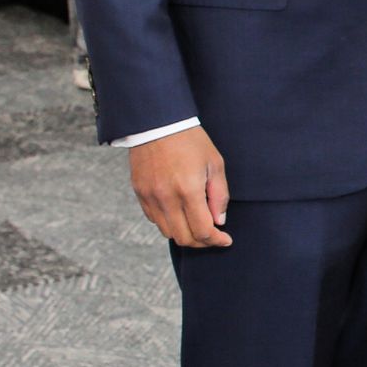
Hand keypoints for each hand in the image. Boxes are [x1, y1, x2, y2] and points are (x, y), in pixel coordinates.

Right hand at [128, 126, 230, 247]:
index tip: (226, 240)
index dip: (216, 240)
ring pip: (167, 232)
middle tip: (214, 236)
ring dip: (185, 234)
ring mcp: (150, 198)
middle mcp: (166, 199)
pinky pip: (154, 219)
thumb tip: (219, 220)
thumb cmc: (191, 141)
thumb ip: (219, 195)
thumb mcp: (214, 163)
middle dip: (202, 242)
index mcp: (188, 190)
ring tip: (198, 225)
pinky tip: (180, 213)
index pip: (202, 230)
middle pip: (184, 237)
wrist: (158, 124)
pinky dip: (169, 223)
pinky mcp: (140, 194)